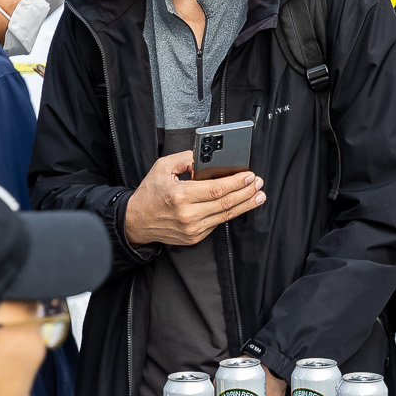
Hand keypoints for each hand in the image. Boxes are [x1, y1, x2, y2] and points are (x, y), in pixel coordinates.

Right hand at [122, 151, 263, 246]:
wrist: (136, 221)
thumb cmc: (149, 193)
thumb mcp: (163, 168)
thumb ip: (186, 159)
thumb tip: (206, 157)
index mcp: (180, 195)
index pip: (216, 189)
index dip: (236, 183)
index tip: (249, 175)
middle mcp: (188, 214)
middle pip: (225, 203)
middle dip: (246, 193)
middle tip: (258, 184)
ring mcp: (192, 229)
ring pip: (225, 216)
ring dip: (244, 205)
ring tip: (258, 196)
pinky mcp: (194, 237)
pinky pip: (217, 224)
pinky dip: (229, 213)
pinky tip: (239, 205)